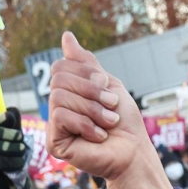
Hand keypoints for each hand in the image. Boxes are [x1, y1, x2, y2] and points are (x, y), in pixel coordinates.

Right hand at [48, 32, 176, 188]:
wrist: (133, 152)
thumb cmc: (124, 123)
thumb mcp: (108, 85)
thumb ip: (86, 64)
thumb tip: (66, 36)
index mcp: (70, 92)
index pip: (61, 66)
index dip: (86, 73)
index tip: (107, 87)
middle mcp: (58, 106)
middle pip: (58, 79)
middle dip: (91, 91)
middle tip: (111, 107)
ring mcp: (55, 124)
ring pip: (58, 97)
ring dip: (92, 109)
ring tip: (108, 123)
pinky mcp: (54, 142)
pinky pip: (60, 116)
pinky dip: (85, 124)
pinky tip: (99, 136)